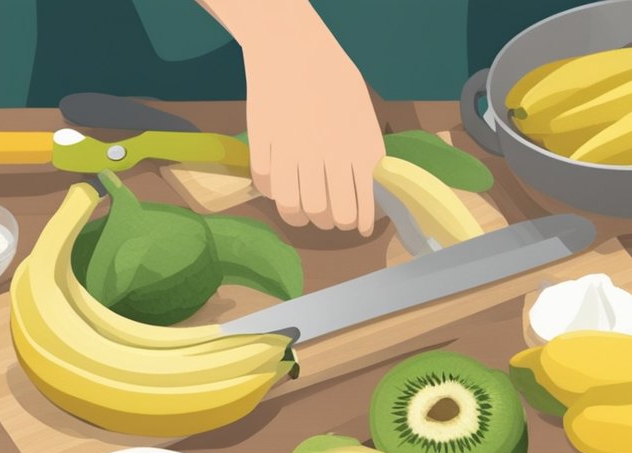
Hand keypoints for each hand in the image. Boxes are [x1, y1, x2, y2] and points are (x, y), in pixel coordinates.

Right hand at [202, 0, 383, 233]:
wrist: (293, 47)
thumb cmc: (334, 79)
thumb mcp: (362, 117)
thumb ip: (366, 155)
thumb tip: (368, 191)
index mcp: (357, 148)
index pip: (360, 206)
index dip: (357, 223)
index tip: (355, 226)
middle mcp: (326, 155)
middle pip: (329, 214)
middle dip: (331, 222)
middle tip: (328, 217)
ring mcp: (292, 151)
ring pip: (295, 207)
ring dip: (301, 216)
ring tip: (303, 211)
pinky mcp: (262, 144)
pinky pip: (267, 185)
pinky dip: (274, 192)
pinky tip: (281, 187)